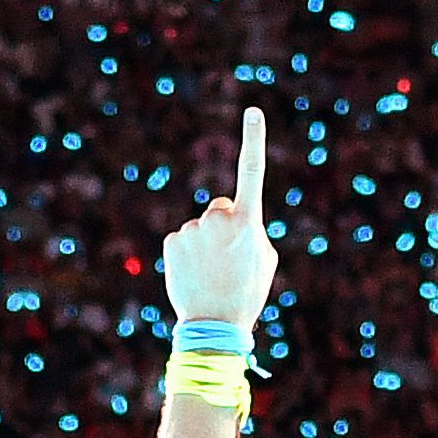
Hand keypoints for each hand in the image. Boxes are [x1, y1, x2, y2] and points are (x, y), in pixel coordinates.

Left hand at [158, 107, 276, 327]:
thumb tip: (236, 220)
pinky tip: (193, 275)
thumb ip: (252, 230)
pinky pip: (182, 240)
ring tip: (211, 273)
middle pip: (221, 208)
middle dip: (224, 226)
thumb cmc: (247, 293)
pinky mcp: (172, 242)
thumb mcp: (265, 259)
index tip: (253, 112)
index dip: (253, 139)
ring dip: (205, 245)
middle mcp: (218, 218)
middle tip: (228, 261)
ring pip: (201, 228)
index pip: (251, 172)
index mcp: (248, 221)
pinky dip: (186, 255)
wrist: (215, 326)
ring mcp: (193, 229)